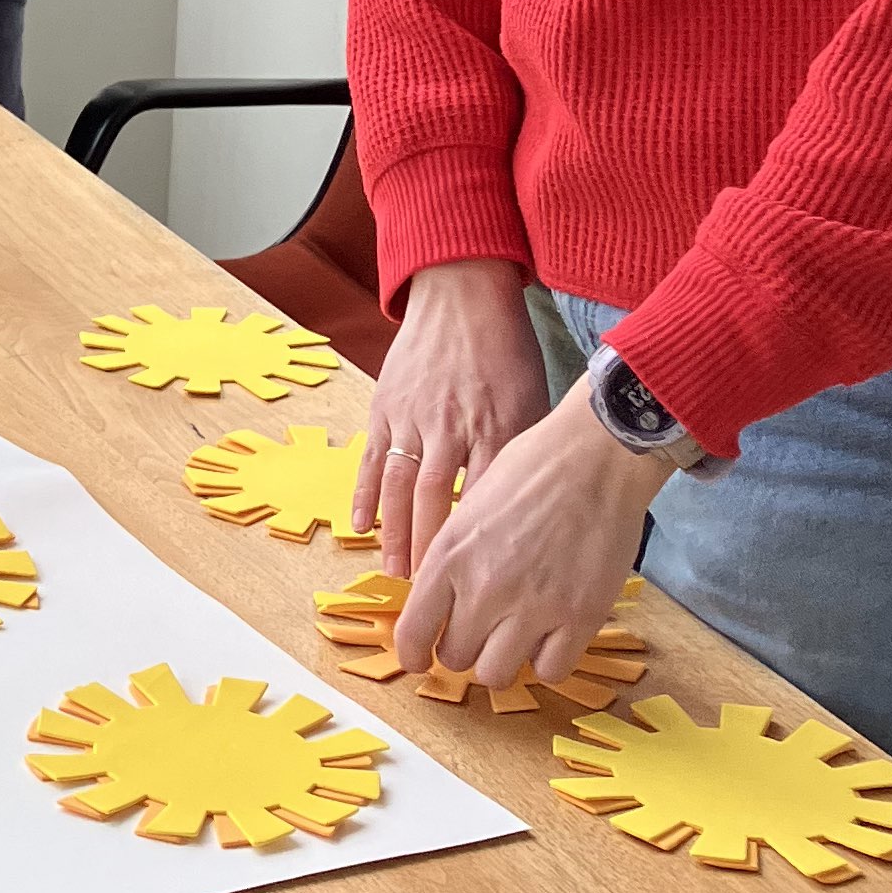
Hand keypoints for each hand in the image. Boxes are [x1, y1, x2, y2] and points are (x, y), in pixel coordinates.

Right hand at [355, 257, 550, 577]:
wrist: (462, 295)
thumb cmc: (505, 352)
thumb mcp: (530, 402)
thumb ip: (522, 455)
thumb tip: (529, 512)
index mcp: (497, 428)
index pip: (489, 501)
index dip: (486, 547)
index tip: (487, 588)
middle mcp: (453, 427)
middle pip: (440, 502)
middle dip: (435, 554)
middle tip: (435, 597)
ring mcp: (413, 417)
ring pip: (402, 487)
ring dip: (397, 535)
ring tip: (397, 575)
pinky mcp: (385, 405)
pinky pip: (371, 457)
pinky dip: (364, 494)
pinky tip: (361, 527)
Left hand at [394, 383, 650, 687]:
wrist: (595, 454)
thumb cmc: (532, 468)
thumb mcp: (469, 508)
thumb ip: (450, 559)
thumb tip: (436, 603)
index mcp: (449, 556)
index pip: (413, 634)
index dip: (414, 653)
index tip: (421, 656)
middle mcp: (485, 587)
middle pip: (455, 659)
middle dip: (464, 648)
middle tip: (480, 631)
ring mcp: (534, 606)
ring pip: (497, 674)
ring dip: (503, 659)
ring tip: (515, 635)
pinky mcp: (580, 616)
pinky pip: (551, 671)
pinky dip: (548, 659)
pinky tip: (552, 634)